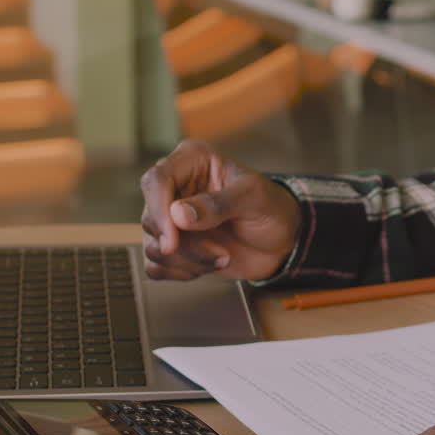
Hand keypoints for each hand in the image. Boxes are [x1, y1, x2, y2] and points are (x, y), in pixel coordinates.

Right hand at [140, 140, 300, 280]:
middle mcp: (176, 187)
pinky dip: (180, 273)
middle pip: (151, 218)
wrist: (282, 240)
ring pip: (153, 245)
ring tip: (223, 256)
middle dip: (185, 244)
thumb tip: (178, 214)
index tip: (173, 240)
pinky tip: (208, 266)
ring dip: (188, 260)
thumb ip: (219, 204)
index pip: (156, 180)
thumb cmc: (272, 208)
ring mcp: (172, 218)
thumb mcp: (254, 198)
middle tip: (221, 251)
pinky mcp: (174, 245)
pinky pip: (156, 266)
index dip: (159, 211)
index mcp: (192, 161)